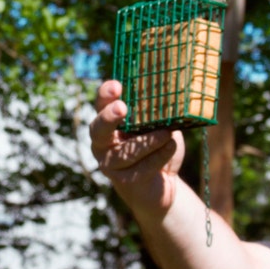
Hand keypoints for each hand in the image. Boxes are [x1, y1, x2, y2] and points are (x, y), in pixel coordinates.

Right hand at [89, 80, 184, 210]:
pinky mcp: (125, 182)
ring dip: (147, 141)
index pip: (101, 104)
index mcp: (109, 123)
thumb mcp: (158, 125)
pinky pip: (142, 167)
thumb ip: (157, 113)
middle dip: (109, 117)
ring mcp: (111, 164)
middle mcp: (103, 143)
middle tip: (122, 107)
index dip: (106, 94)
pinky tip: (171, 146)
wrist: (163, 183)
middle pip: (98, 128)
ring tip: (166, 133)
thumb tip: (168, 95)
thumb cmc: (158, 147)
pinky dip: (159, 156)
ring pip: (126, 152)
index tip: (117, 85)